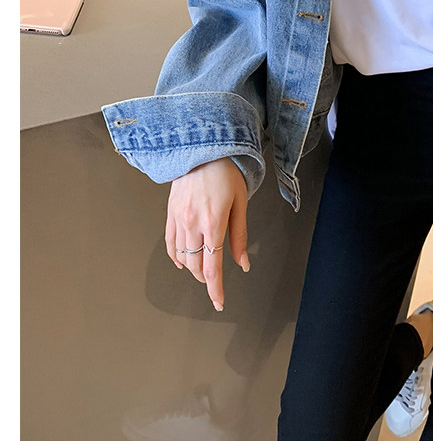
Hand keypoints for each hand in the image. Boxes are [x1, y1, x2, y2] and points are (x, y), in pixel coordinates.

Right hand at [165, 157, 249, 310]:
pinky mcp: (170, 215)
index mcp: (213, 224)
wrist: (201, 150)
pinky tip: (183, 262)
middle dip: (207, 280)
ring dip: (194, 269)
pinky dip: (177, 257)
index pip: (213, 267)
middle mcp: (192, 225)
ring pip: (183, 258)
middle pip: (197, 266)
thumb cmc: (225, 173)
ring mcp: (178, 220)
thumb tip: (242, 263)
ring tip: (204, 272)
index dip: (215, 289)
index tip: (219, 302)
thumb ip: (239, 235)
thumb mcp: (240, 203)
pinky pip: (171, 244)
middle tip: (216, 285)